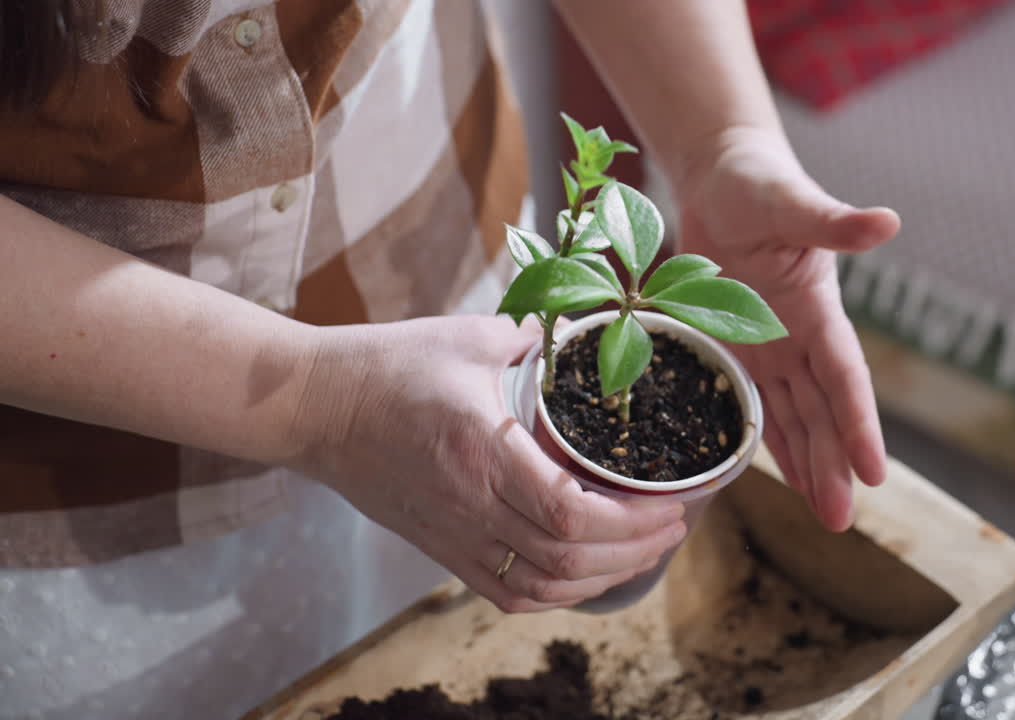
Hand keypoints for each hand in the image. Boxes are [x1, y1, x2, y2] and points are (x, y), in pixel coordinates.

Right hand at [290, 316, 686, 611]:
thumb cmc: (388, 366)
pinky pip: (504, 591)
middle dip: (635, 550)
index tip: (669, 503)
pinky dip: (553, 594)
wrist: (315, 407)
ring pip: (541, 584)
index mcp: (483, 448)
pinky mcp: (439, 546)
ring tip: (641, 554)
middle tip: (673, 527)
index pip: (569, 511)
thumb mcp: (468, 336)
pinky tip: (583, 576)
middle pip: (568, 555)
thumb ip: (532, 338)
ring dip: (601, 578)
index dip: (631, 520)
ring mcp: (453, 532)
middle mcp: (470, 502)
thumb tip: (578, 335)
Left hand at [673, 126, 900, 531]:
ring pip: (797, 417)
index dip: (859, 425)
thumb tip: (887, 222)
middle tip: (841, 521)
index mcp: (818, 310)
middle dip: (834, 465)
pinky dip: (771, 438)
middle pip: (823, 412)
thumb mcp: (790, 201)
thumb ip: (832, 221)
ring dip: (810, 464)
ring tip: (826, 515)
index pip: (844, 378)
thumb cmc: (757, 182)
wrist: (721, 176)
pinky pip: (760, 401)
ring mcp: (771, 345)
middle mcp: (800, 336)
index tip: (875, 474)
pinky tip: (783, 476)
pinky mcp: (740, 345)